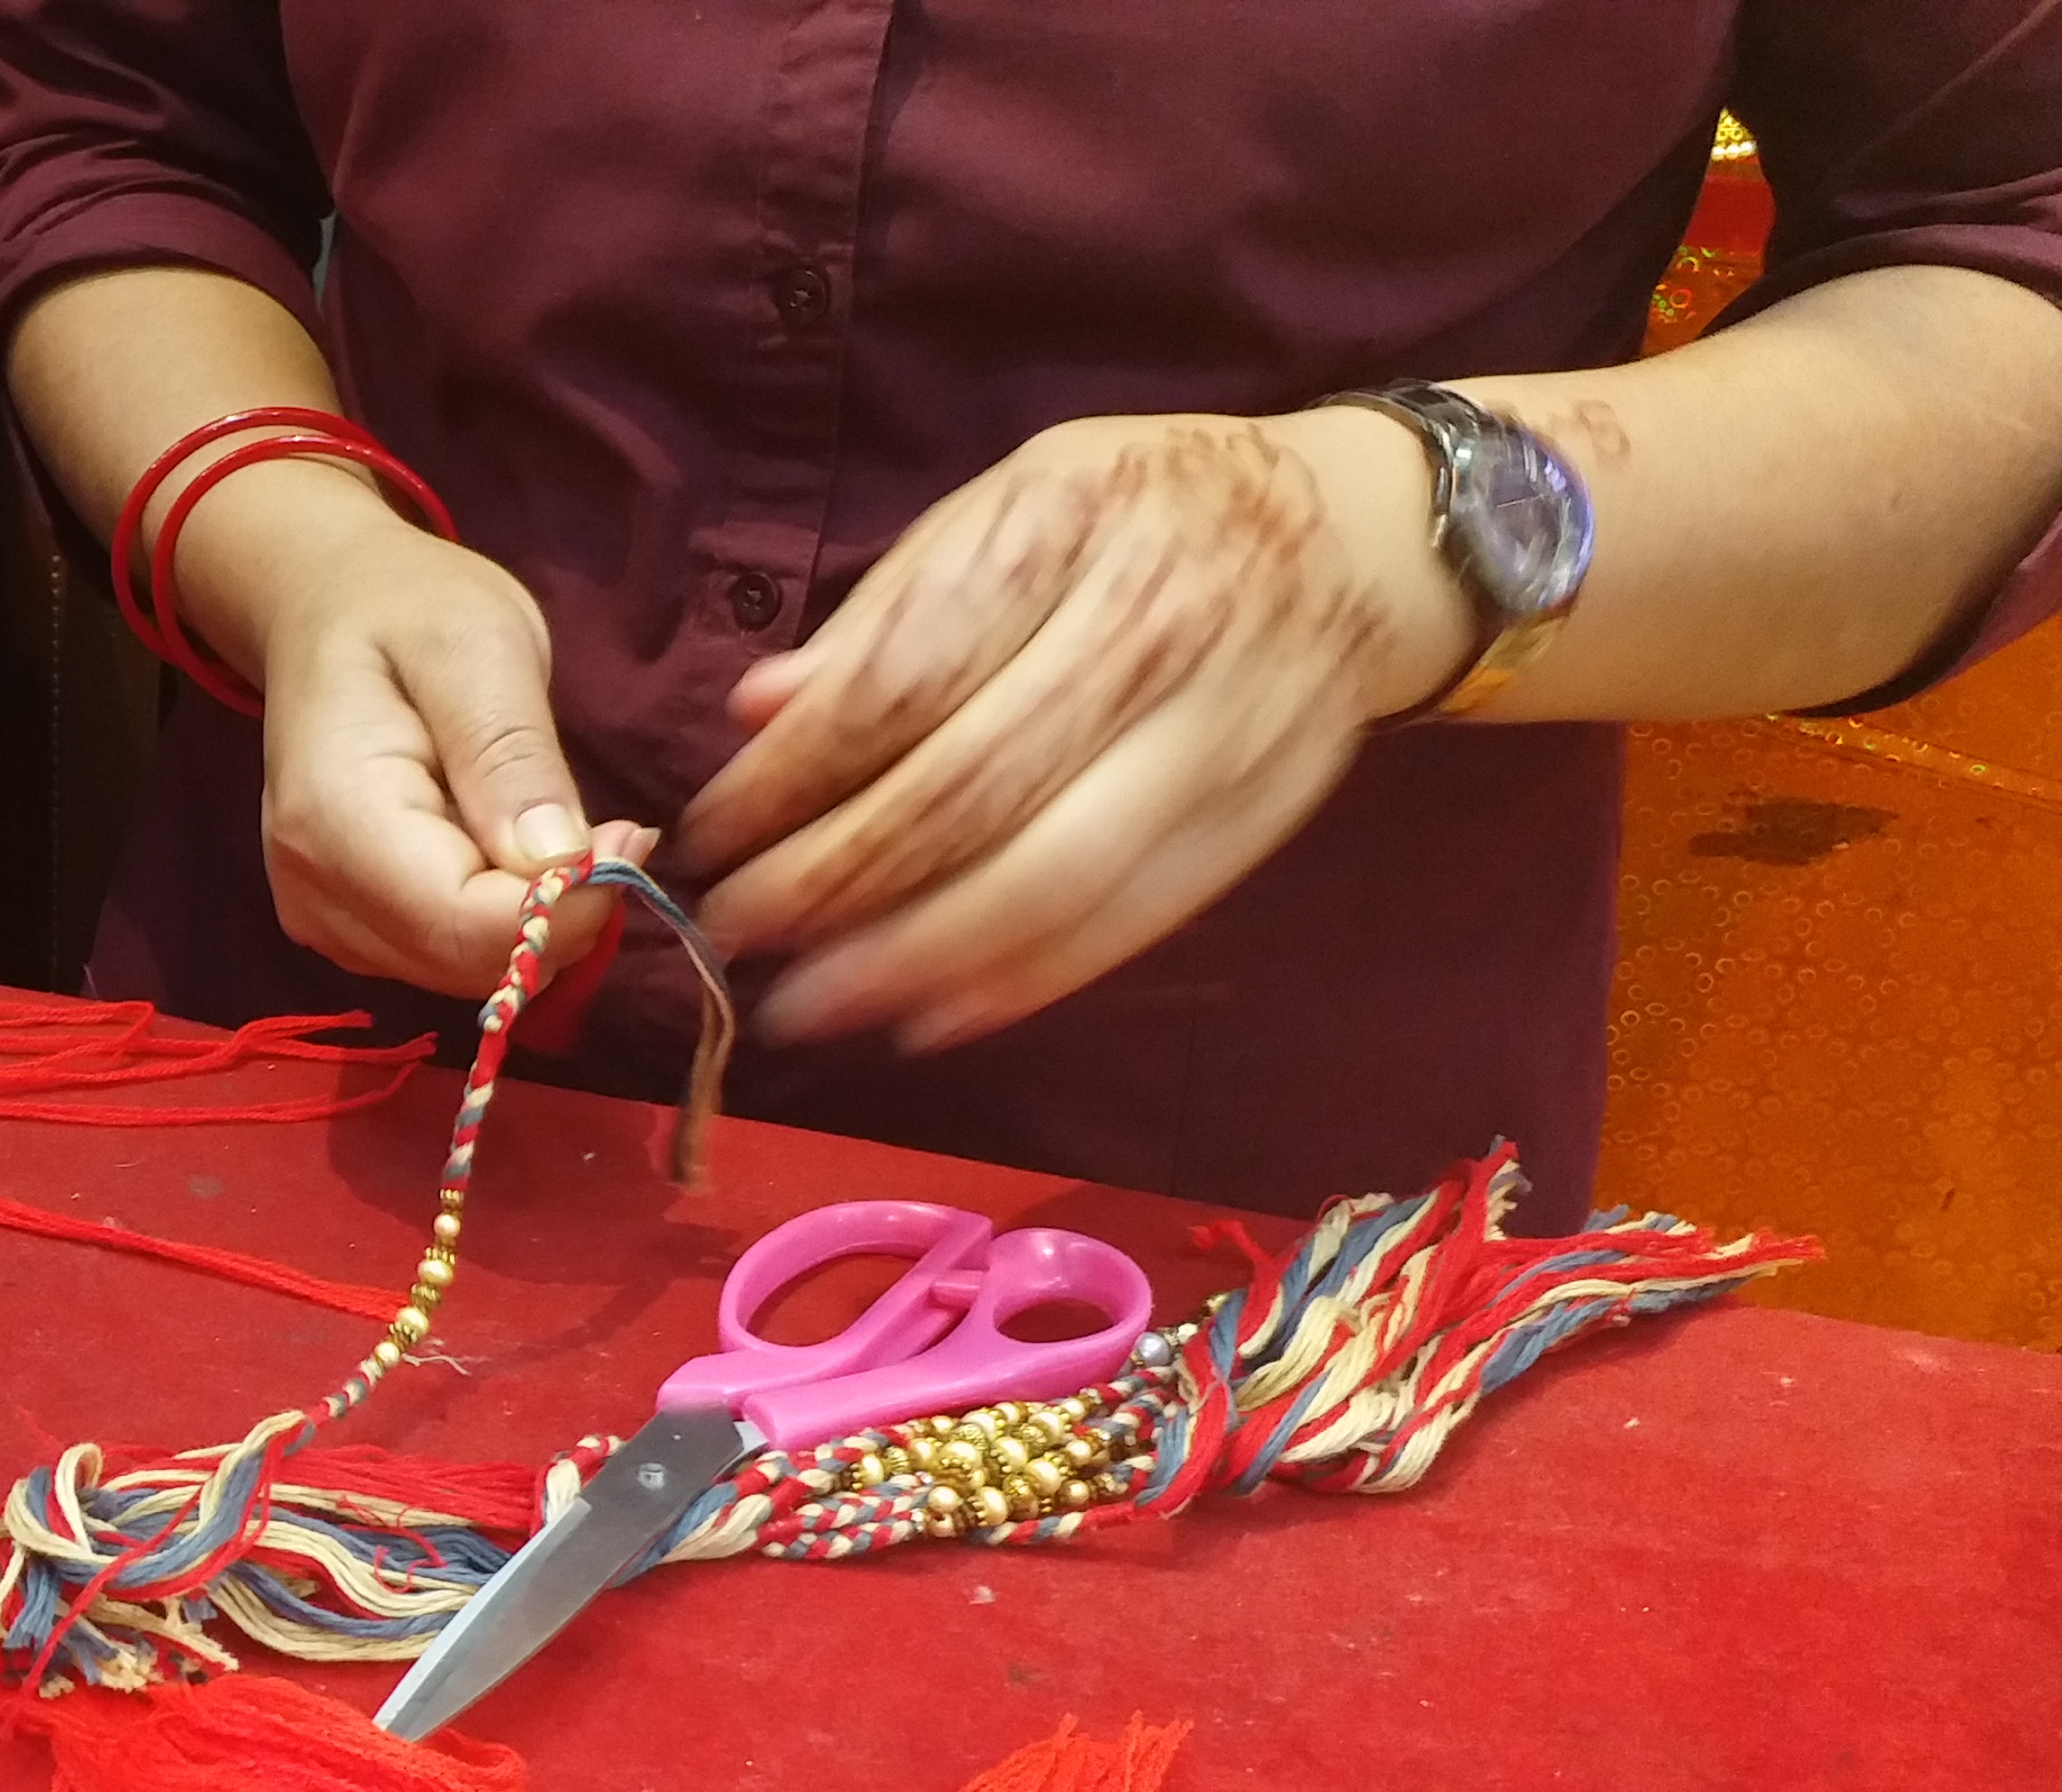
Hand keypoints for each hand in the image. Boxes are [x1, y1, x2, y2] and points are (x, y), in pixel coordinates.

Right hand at [221, 468, 652, 995]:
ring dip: (537, 920)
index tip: (632, 837)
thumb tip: (559, 865)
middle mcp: (313, 889)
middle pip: (467, 963)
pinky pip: (448, 959)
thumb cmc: (407, 608)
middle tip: (614, 829)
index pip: (465, 926)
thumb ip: (511, 756)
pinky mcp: (348, 928)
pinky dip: (505, 921)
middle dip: (560, 915)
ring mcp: (322, 917)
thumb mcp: (479, 646)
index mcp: (335, 819)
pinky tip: (512, 849)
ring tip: (555, 823)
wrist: (327, 608)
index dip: (567, 906)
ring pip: (466, 973)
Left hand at [677, 409, 1475, 1050]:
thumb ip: (884, 613)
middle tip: (729, 938)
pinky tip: (925, 1015)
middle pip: (969, 794)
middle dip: (831, 886)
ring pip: (1049, 880)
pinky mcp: (1256, 820)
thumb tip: (756, 711)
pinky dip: (1018, 984)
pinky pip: (1127, 924)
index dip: (789, 779)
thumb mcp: (1005, 506)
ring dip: (910, 961)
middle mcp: (1152, 630)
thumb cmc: (1138, 515)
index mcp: (1067, 528)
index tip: (703, 840)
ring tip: (805, 1003)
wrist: (1357, 543)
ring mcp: (1218, 735)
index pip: (902, 680)